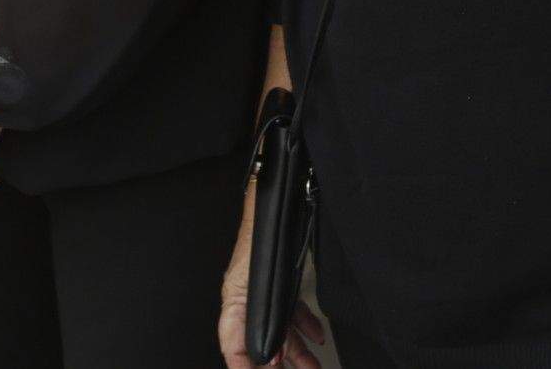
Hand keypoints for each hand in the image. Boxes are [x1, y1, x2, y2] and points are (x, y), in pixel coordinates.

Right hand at [218, 180, 324, 368]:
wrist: (275, 197)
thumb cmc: (261, 231)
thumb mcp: (260, 282)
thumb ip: (264, 319)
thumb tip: (270, 356)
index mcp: (235, 300)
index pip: (233, 346)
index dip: (244, 368)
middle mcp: (248, 299)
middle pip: (261, 342)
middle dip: (278, 365)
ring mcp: (265, 291)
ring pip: (280, 330)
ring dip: (297, 351)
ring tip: (312, 367)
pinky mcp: (281, 282)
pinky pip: (292, 311)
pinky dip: (305, 325)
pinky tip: (316, 336)